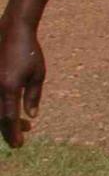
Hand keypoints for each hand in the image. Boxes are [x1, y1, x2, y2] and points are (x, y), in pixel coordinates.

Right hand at [0, 20, 45, 147]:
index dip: (12, 134)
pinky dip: (0, 107)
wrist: (13, 31)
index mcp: (8, 87)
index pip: (8, 118)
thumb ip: (33, 97)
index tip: (18, 145)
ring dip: (3, 120)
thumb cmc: (29, 52)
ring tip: (20, 123)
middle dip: (8, 130)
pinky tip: (10, 109)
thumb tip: (31, 117)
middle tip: (22, 136)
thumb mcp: (37, 74)